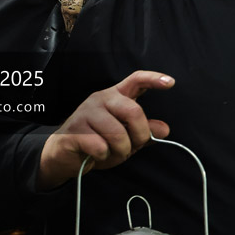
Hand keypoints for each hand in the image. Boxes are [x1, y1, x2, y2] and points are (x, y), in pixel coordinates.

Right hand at [37, 70, 174, 189]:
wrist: (63, 156)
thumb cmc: (96, 142)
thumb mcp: (125, 137)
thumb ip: (144, 131)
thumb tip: (165, 129)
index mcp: (115, 96)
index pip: (136, 80)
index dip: (154, 79)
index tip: (170, 82)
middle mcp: (101, 99)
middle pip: (133, 111)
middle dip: (139, 135)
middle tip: (133, 147)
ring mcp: (86, 113)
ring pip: (117, 133)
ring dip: (121, 151)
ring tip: (112, 153)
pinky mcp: (74, 130)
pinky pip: (100, 146)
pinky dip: (104, 156)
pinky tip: (96, 155)